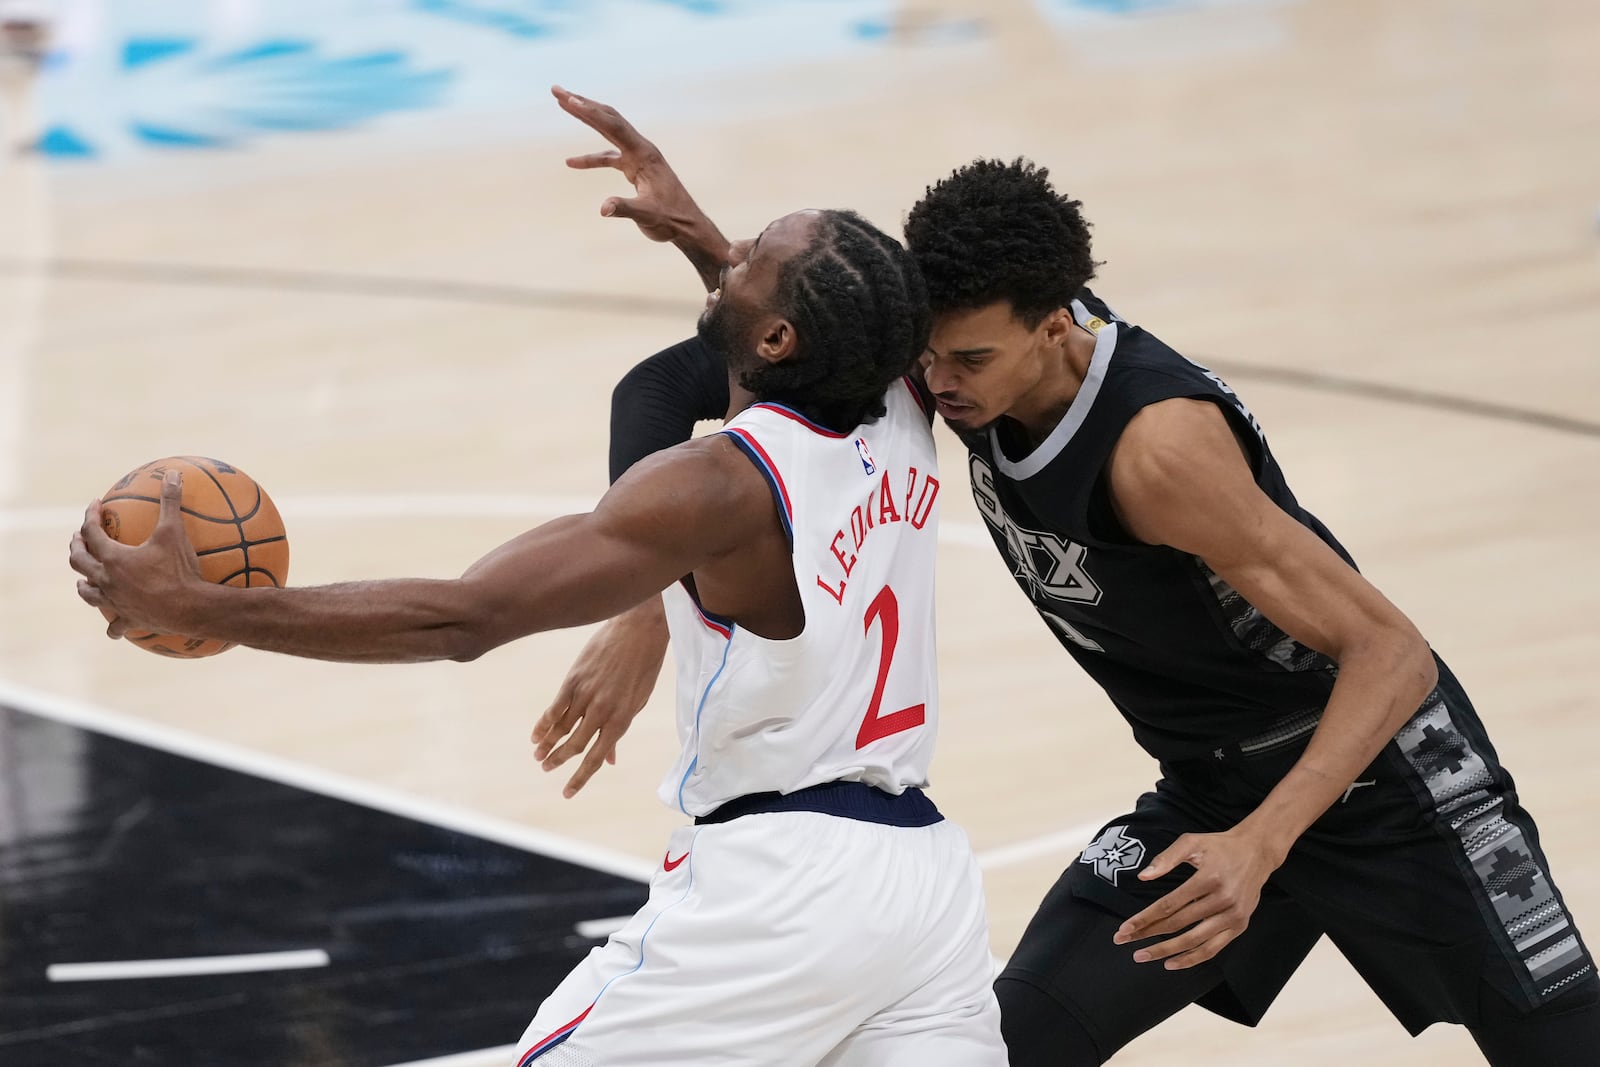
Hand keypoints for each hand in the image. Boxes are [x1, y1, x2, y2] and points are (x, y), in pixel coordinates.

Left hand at [69, 469, 203, 637]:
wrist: (190, 609)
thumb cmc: (179, 570)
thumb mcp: (175, 531)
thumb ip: (170, 501)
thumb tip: (172, 474)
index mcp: (113, 558)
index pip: (92, 532)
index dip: (91, 516)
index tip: (95, 506)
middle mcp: (106, 580)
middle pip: (80, 562)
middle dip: (76, 547)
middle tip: (79, 538)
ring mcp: (115, 602)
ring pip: (88, 593)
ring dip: (84, 583)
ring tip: (84, 578)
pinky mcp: (128, 619)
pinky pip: (115, 626)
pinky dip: (113, 625)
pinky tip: (113, 628)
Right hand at [531, 597, 668, 797]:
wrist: (639, 630)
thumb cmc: (643, 666)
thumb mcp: (638, 701)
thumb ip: (619, 730)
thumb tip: (611, 759)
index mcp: (622, 720)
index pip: (597, 757)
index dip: (581, 777)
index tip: (567, 792)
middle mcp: (602, 711)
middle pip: (575, 745)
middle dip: (559, 760)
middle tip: (545, 768)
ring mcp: (586, 694)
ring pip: (562, 727)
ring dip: (548, 743)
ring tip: (538, 755)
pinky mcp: (574, 679)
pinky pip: (555, 707)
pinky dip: (544, 722)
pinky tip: (536, 734)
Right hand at [553, 85, 696, 240]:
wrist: (688, 226)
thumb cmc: (672, 220)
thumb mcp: (647, 216)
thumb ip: (625, 209)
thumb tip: (603, 209)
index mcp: (644, 154)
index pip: (614, 127)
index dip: (591, 113)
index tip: (569, 100)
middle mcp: (641, 149)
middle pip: (608, 119)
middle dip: (582, 104)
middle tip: (556, 91)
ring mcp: (637, 157)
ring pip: (607, 131)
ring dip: (585, 118)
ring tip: (561, 104)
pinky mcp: (634, 168)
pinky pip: (608, 156)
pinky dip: (591, 157)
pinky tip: (572, 162)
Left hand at [1111, 827, 1284, 968]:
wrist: (1257, 852)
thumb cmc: (1219, 846)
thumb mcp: (1191, 842)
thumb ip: (1166, 858)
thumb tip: (1143, 877)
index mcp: (1208, 878)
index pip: (1168, 905)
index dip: (1144, 918)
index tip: (1124, 928)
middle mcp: (1222, 900)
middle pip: (1178, 924)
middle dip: (1148, 934)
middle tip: (1124, 941)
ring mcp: (1233, 916)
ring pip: (1194, 941)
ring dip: (1166, 951)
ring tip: (1143, 955)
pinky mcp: (1240, 926)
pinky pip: (1212, 948)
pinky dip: (1192, 959)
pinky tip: (1172, 963)